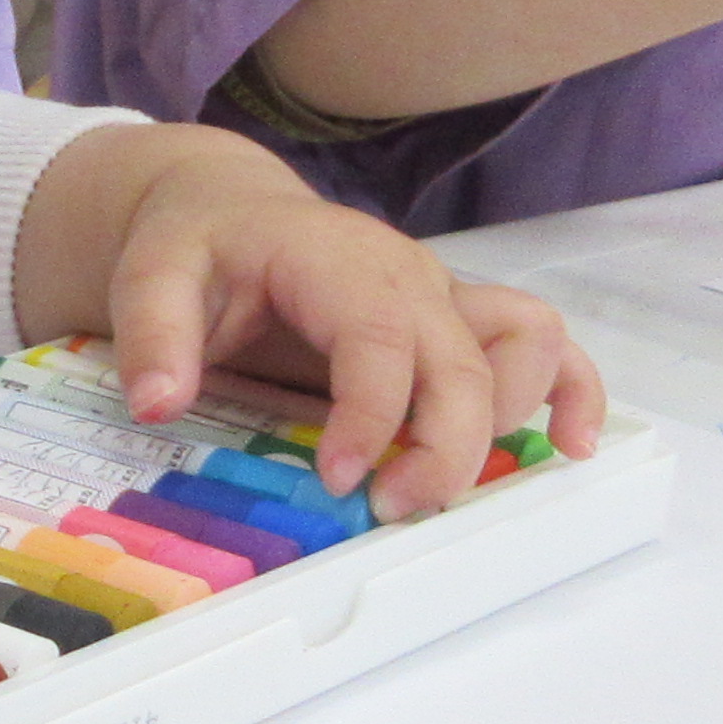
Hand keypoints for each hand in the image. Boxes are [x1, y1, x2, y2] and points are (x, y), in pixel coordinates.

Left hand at [53, 128, 597, 515]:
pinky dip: (571, 391)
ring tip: (443, 491)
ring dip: (503, 424)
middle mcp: (407, 275)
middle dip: (442, 446)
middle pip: (463, 360)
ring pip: (523, 347)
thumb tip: (156, 402)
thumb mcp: (151, 277)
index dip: (372, 414)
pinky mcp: (458, 322)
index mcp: (337, 260)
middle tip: (387, 511)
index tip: (339, 478)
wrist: (227, 212)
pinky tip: (571, 448)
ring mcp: (442, 297)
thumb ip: (153, 335)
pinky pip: (544, 345)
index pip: (380, 336)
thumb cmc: (196, 248)